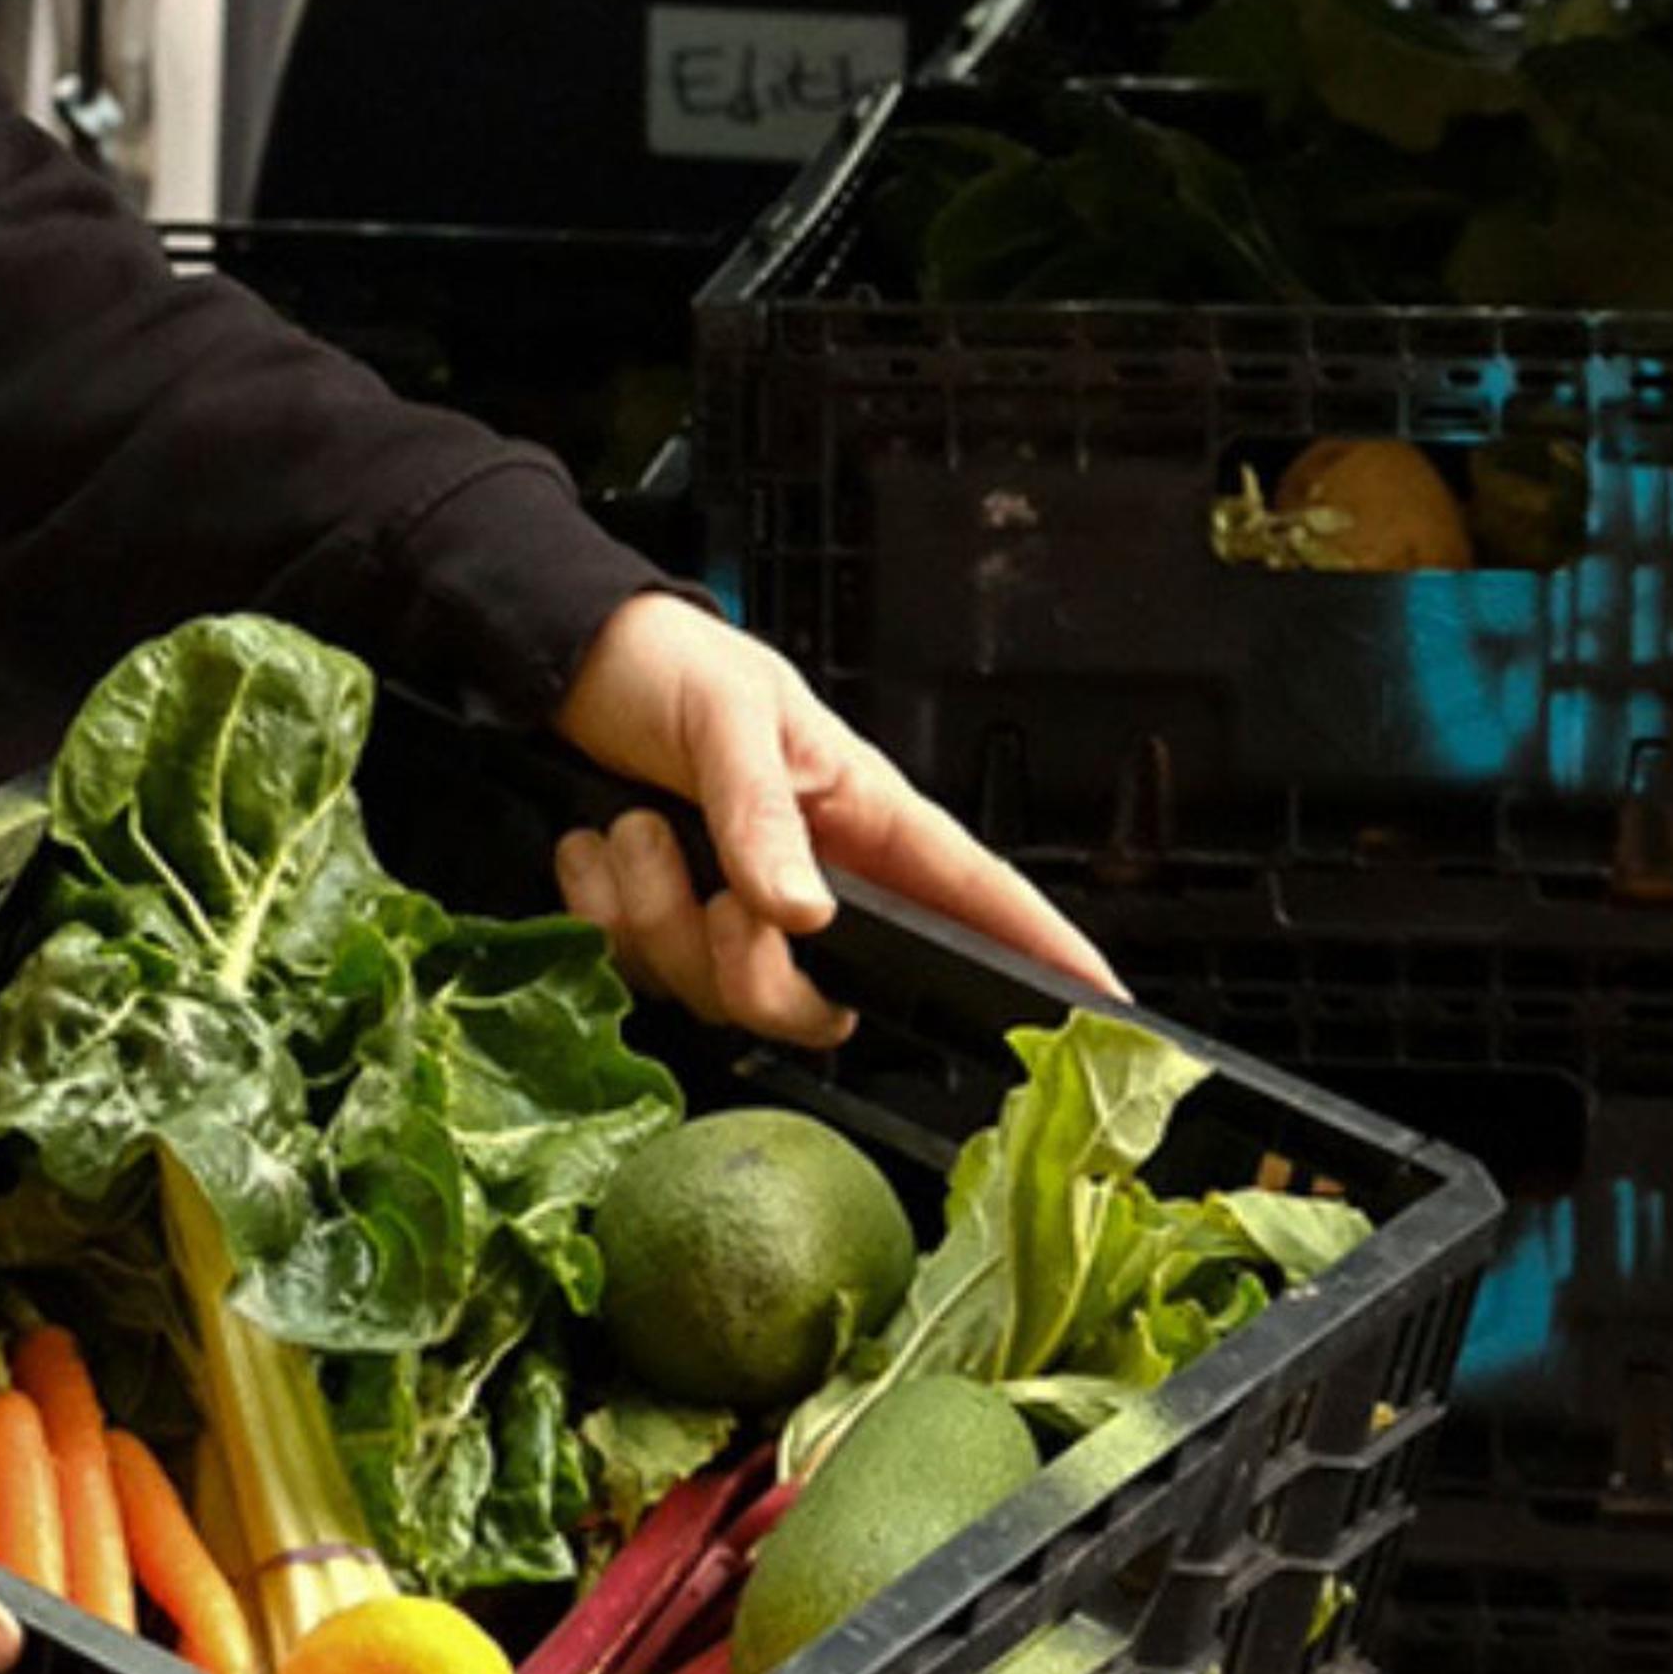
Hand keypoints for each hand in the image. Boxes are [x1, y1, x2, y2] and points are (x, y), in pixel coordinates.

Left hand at [551, 592, 1120, 1041]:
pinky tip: (601, 849)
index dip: (1041, 951)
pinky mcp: (665, 934)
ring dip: (653, 914)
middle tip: (713, 893)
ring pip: (716, 996)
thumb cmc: (674, 668)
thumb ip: (763, 812)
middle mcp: (812, 885)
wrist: (572, 667)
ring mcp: (737, 921)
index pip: (976, 895)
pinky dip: (600, 910)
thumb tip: (802, 912)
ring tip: (640, 829)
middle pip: (817, 1004)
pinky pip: (636, 974)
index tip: (1100, 1006)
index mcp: (863, 820)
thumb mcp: (731, 715)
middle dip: (748, 969)